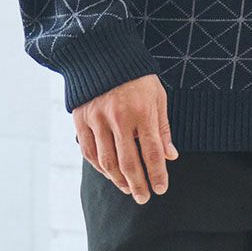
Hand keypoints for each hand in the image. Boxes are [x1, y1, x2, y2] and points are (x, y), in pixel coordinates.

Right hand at [74, 74, 177, 201]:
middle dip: (138, 184)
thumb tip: (171, 156)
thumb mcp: (157, 96)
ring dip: (118, 179)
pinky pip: (89, 151)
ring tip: (128, 188)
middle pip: (128, 162)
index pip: (152, 151)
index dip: (157, 173)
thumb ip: (162, 127)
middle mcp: (118, 117)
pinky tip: (109, 174)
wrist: (102, 52)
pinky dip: (99, 166)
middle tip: (144, 198)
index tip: (161, 188)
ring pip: (107, 161)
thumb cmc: (136, 76)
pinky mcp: (80, 119)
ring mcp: (97, 119)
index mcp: (141, 111)